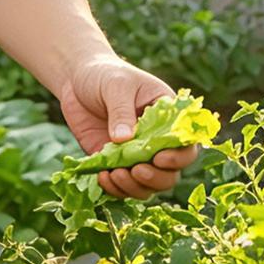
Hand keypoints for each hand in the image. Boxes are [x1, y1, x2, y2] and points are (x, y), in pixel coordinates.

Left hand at [58, 53, 199, 201]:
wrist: (77, 78)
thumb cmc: (105, 74)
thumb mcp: (116, 86)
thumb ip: (121, 111)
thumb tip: (123, 140)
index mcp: (168, 118)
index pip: (186, 145)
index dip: (179, 157)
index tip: (159, 158)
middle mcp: (156, 141)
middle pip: (170, 173)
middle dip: (156, 178)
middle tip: (136, 170)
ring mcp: (135, 155)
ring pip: (147, 185)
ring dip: (134, 188)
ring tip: (114, 175)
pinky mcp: (113, 163)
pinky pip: (121, 186)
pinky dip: (114, 189)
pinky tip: (102, 177)